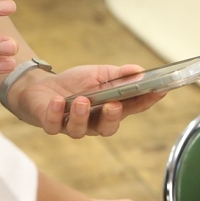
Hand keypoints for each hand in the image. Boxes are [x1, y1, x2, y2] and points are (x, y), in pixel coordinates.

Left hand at [7, 64, 162, 137]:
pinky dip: (55, 113)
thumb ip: (118, 75)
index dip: (147, 101)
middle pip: (109, 128)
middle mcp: (94, 122)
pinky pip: (54, 125)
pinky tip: (57, 101)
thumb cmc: (74, 83)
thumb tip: (140, 70)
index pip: (133, 107)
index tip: (159, 91)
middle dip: (112, 117)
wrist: (40, 87)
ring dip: (81, 115)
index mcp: (110, 109)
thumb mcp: (97, 74)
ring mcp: (72, 126)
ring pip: (80, 130)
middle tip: (114, 105)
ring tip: (81, 100)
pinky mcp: (50, 124)